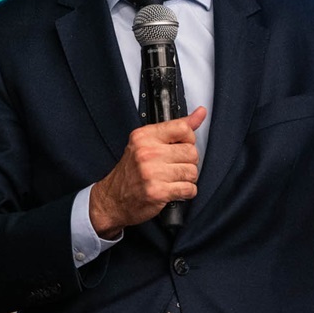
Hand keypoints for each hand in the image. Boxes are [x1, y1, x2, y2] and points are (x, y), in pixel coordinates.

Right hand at [88, 107, 206, 235]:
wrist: (113, 199)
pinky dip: (186, 192)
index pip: (183, 129)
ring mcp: (152, 173)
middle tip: (174, 167)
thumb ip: (175, 128)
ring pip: (192, 172)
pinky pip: (189, 189)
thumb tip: (201, 113)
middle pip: (191, 152)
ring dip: (187, 179)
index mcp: (144, 137)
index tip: (180, 146)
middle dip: (188, 162)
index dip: (188, 139)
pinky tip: (173, 190)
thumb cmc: (131, 172)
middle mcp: (147, 152)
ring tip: (172, 179)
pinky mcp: (158, 192)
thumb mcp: (147, 143)